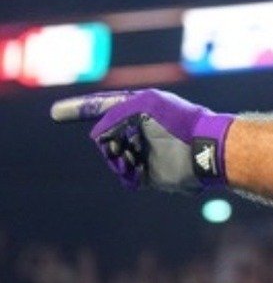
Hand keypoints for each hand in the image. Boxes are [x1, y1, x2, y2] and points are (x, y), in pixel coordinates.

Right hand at [53, 89, 233, 191]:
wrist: (206, 149)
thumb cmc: (179, 121)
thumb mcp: (142, 106)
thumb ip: (114, 115)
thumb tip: (98, 136)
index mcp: (139, 111)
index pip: (102, 107)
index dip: (79, 109)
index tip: (56, 113)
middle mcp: (140, 132)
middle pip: (105, 138)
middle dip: (107, 142)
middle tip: (119, 145)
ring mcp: (145, 153)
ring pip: (113, 159)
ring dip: (117, 159)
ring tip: (131, 156)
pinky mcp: (151, 175)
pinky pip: (126, 177)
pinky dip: (127, 173)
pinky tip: (138, 168)